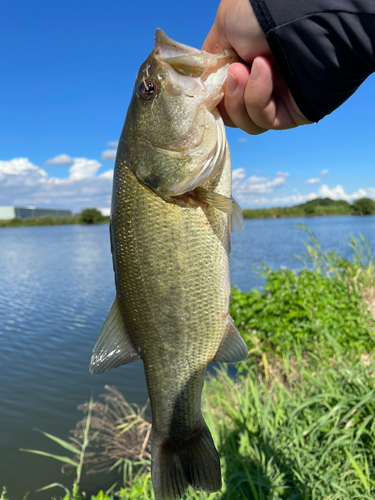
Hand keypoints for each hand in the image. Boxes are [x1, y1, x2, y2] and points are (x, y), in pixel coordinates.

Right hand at [202, 0, 311, 133]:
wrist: (302, 17)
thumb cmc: (264, 12)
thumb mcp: (224, 24)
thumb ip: (211, 57)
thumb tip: (206, 81)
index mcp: (244, 64)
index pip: (220, 95)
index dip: (211, 95)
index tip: (205, 87)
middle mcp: (260, 84)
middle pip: (230, 113)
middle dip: (225, 96)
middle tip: (234, 71)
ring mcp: (276, 100)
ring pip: (244, 122)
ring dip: (238, 99)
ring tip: (245, 70)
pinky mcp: (290, 114)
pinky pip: (263, 120)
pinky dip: (257, 97)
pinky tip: (263, 71)